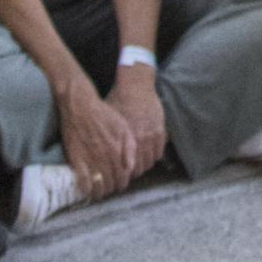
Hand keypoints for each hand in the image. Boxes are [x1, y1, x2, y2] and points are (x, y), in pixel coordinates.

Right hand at [56, 75, 139, 200]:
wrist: (81, 107)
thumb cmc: (103, 115)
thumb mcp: (123, 128)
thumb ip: (130, 147)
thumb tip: (131, 167)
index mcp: (118, 151)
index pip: (123, 176)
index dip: (122, 183)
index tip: (119, 184)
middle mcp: (106, 157)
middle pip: (111, 183)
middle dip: (111, 188)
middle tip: (109, 188)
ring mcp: (91, 160)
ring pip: (98, 185)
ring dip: (100, 192)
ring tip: (99, 193)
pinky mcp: (77, 160)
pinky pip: (83, 181)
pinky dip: (86, 189)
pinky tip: (86, 191)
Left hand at [110, 60, 167, 178]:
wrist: (135, 85)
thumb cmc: (116, 103)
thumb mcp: (108, 123)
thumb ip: (108, 142)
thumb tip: (100, 158)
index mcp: (124, 141)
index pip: (125, 170)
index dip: (122, 175)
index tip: (119, 175)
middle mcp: (138, 141)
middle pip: (139, 169)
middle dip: (133, 173)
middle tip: (128, 172)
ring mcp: (151, 137)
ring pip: (150, 162)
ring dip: (144, 165)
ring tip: (138, 164)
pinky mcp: (160, 131)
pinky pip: (159, 152)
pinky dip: (154, 156)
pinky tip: (148, 154)